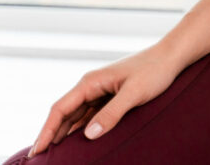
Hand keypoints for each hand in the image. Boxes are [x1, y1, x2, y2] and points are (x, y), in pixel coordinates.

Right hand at [28, 43, 184, 156]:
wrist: (172, 56)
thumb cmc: (155, 70)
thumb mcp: (134, 93)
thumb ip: (112, 113)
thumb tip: (89, 135)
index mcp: (91, 82)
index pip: (60, 109)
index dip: (46, 131)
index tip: (37, 151)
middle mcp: (91, 86)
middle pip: (64, 114)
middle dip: (50, 135)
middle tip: (39, 159)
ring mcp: (101, 91)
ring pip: (76, 116)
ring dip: (64, 133)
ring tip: (55, 155)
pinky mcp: (111, 95)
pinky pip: (90, 115)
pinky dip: (81, 128)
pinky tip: (78, 142)